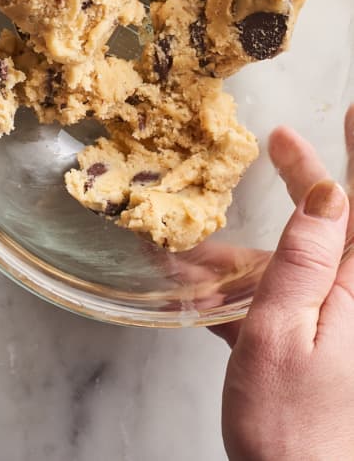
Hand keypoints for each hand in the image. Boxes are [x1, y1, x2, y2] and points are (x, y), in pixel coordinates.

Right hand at [218, 106, 353, 460]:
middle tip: (289, 139)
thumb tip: (329, 193)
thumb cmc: (286, 426)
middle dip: (316, 180)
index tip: (342, 113)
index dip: (353, 156)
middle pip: (344, 223)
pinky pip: (289, 300)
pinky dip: (249, 292)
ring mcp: (344, 326)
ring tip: (202, 254)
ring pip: (309, 262)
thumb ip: (308, 260)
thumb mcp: (282, 332)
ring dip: (265, 249)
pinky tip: (201, 299)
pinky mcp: (326, 351)